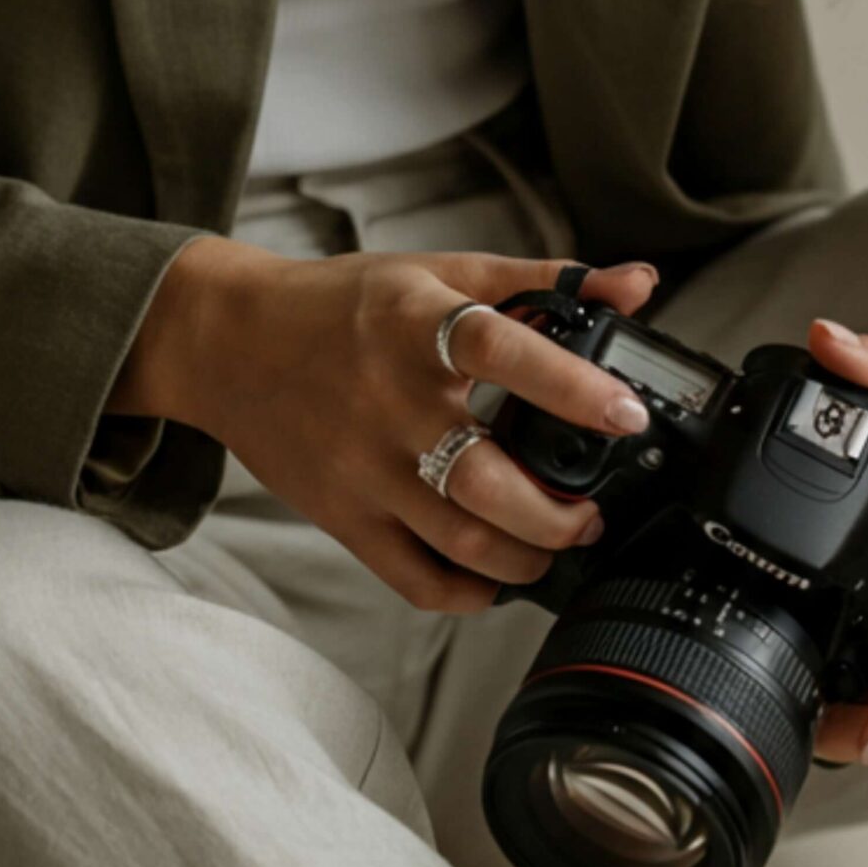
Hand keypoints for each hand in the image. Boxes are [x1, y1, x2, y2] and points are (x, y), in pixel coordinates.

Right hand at [109, 237, 662, 609]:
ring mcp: (362, 467)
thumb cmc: (343, 307)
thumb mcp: (438, 274)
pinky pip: (416, 580)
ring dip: (529, 557)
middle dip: (561, 515)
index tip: (629, 414)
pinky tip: (497, 574)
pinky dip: (470, 592)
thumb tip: (639, 287)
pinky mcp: (343, 517)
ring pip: (461, 540)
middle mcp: (386, 399)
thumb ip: (544, 280)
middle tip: (593, 512)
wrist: (228, 344)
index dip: (573, 386)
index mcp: (414, 323)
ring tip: (557, 542)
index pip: (502, 351)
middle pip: (487, 480)